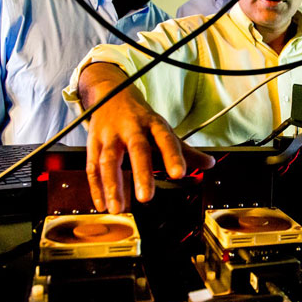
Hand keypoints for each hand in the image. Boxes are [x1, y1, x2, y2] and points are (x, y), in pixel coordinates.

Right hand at [79, 63, 214, 212]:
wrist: (111, 94)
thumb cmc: (141, 118)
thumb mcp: (164, 129)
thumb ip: (185, 150)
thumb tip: (210, 164)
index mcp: (153, 124)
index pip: (166, 139)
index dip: (173, 156)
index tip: (180, 174)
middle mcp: (131, 128)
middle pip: (137, 149)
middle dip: (141, 173)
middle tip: (146, 198)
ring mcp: (110, 135)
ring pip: (109, 160)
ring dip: (112, 185)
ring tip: (118, 208)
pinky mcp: (93, 143)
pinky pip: (92, 167)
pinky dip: (96, 187)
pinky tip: (103, 204)